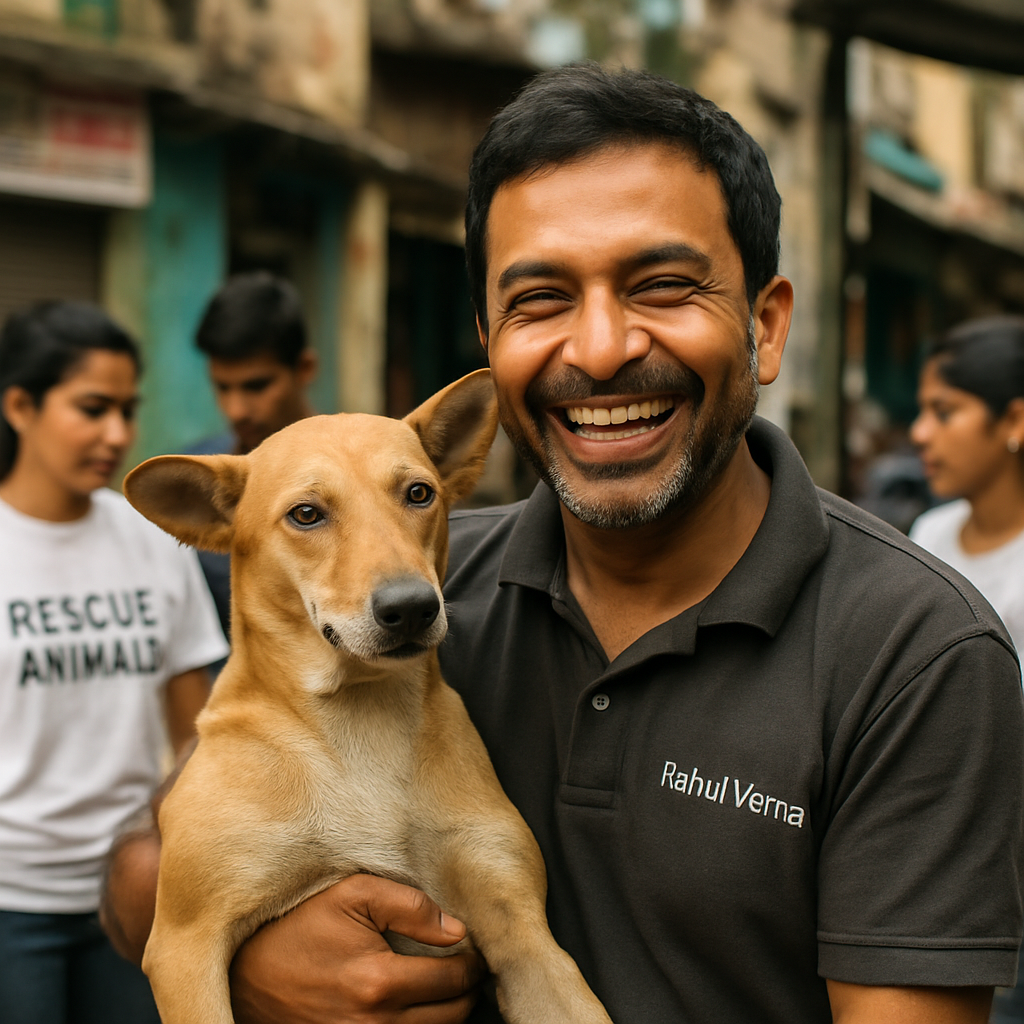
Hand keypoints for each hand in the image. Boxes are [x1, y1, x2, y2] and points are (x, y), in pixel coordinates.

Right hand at [230, 874, 486, 1023]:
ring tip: (445, 985)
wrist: (244, 969)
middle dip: (466, 989)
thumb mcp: (352, 894)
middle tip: (467, 965)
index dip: (474, 961)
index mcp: (378, 982)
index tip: (474, 947)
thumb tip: (456, 929)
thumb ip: (410, 906)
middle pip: (452, 1017)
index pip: (454, 979)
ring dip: (447, 1013)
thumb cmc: (298, 923)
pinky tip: (417, 1006)